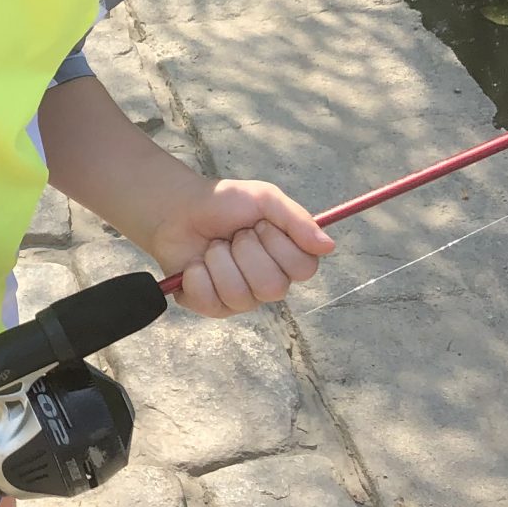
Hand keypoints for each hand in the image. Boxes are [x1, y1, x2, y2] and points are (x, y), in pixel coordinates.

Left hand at [147, 179, 334, 317]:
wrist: (179, 210)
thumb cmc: (225, 204)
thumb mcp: (265, 199)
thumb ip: (297, 220)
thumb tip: (328, 246)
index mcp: (287, 260)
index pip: (304, 269)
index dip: (279, 244)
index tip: (259, 224)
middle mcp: (268, 284)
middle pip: (273, 287)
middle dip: (245, 251)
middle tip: (234, 236)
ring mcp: (240, 300)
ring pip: (239, 294)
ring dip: (219, 260)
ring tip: (213, 247)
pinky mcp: (211, 307)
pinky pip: (209, 300)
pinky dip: (196, 274)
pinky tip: (195, 264)